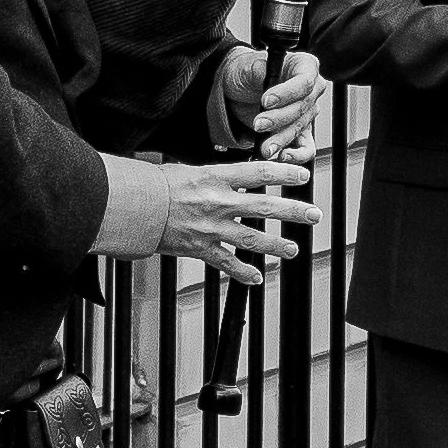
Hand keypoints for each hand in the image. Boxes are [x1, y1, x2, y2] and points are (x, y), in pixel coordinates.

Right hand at [159, 159, 319, 284]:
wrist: (133, 208)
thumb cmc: (155, 185)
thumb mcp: (188, 169)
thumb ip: (215, 175)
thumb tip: (235, 175)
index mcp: (215, 177)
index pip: (258, 173)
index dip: (284, 175)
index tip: (303, 177)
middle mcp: (218, 203)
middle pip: (264, 208)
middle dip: (294, 212)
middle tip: (314, 215)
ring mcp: (211, 228)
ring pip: (252, 239)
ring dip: (276, 246)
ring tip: (293, 250)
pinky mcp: (200, 249)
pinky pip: (227, 264)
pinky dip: (243, 272)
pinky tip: (257, 278)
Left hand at [222, 46, 324, 160]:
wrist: (240, 92)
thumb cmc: (248, 73)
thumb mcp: (248, 66)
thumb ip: (258, 69)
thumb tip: (264, 74)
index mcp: (305, 66)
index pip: (304, 82)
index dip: (287, 93)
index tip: (265, 101)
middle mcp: (312, 90)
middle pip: (302, 108)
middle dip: (278, 119)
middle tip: (258, 124)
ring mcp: (308, 113)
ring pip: (300, 129)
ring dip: (281, 140)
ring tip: (264, 147)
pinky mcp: (301, 133)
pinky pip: (306, 148)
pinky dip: (295, 155)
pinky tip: (281, 156)